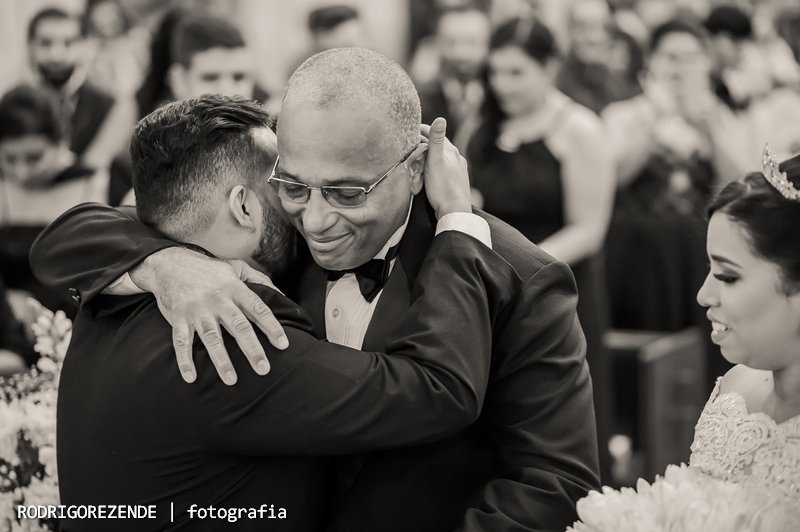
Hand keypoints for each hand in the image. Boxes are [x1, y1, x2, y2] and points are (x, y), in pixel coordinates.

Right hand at [130, 247, 288, 384]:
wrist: (169, 264)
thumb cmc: (208, 269)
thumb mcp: (236, 267)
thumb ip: (259, 280)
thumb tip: (281, 295)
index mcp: (234, 288)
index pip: (258, 308)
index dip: (272, 326)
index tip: (283, 345)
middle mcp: (217, 300)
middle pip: (238, 326)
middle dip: (252, 349)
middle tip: (263, 369)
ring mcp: (197, 310)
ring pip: (212, 338)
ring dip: (222, 360)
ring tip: (232, 380)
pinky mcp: (178, 318)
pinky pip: (181, 342)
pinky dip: (185, 360)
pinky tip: (191, 377)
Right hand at [420, 118, 471, 218]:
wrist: (454, 212)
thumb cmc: (443, 187)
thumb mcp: (436, 161)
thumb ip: (436, 141)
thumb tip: (440, 118)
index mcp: (452, 152)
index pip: (436, 135)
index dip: (423, 130)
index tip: (410, 128)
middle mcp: (458, 159)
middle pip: (440, 146)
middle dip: (426, 142)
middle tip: (411, 142)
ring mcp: (459, 171)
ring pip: (443, 158)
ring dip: (431, 155)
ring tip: (419, 156)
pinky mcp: (457, 182)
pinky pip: (444, 169)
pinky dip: (436, 166)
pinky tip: (431, 172)